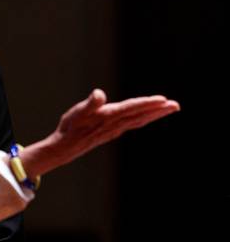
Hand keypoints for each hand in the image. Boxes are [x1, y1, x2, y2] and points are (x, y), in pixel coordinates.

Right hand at [21, 89, 179, 175]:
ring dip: (154, 114)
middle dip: (159, 111)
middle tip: (176, 105)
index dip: (148, 103)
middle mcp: (115, 124)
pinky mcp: (111, 131)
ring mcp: (114, 129)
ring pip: (139, 120)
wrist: (65, 148)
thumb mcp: (77, 112)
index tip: (163, 100)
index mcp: (109, 116)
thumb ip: (90, 103)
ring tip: (168, 108)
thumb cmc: (70, 127)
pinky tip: (145, 117)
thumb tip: (99, 94)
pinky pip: (132, 124)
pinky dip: (143, 119)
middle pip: (141, 115)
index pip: (132, 108)